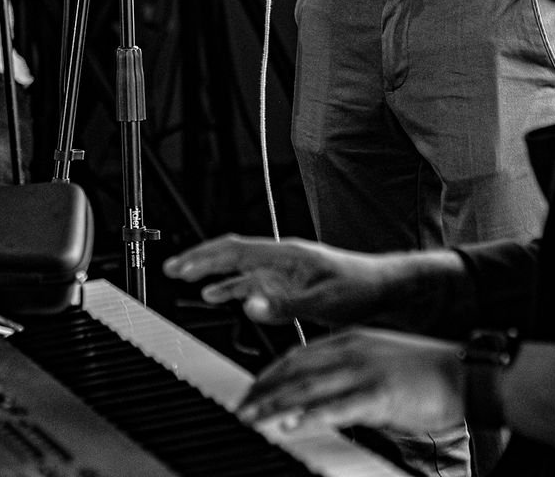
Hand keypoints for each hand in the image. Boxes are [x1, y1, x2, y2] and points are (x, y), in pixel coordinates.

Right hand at [164, 235, 407, 325]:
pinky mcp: (288, 285)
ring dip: (211, 273)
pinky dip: (231, 288)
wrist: (383, 290)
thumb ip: (283, 305)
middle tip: (171, 268)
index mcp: (286, 255)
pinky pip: (251, 284)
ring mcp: (283, 272)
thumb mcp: (322, 301)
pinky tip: (218, 296)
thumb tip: (246, 305)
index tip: (180, 265)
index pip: (236, 250)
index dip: (205, 257)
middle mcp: (280, 259)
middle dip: (200, 259)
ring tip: (185, 278)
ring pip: (238, 269)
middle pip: (231, 254)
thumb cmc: (359, 289)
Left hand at [238, 329, 464, 437]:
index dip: (270, 373)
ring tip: (252, 417)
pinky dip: (311, 416)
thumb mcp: (378, 361)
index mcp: (350, 340)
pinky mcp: (379, 395)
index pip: (298, 354)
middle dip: (263, 389)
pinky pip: (338, 406)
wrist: (462, 374)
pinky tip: (293, 425)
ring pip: (308, 387)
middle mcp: (352, 351)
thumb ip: (347, 371)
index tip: (251, 390)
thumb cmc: (423, 371)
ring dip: (275, 404)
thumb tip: (320, 394)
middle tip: (241, 407)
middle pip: (295, 369)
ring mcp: (364, 371)